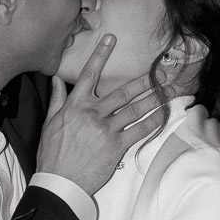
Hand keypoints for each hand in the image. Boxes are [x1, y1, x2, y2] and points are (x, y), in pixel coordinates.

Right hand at [36, 36, 166, 196]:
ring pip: (135, 109)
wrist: (59, 181)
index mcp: (75, 105)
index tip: (112, 39)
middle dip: (145, 80)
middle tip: (161, 72)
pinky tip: (163, 114)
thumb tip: (57, 80)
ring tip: (169, 91)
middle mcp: (93, 113)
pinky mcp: (116, 146)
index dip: (101, 55)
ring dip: (155, 98)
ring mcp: (106, 129)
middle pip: (123, 91)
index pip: (90, 74)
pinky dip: (153, 121)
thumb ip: (57, 100)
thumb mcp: (50, 123)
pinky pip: (139, 130)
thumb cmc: (52, 154)